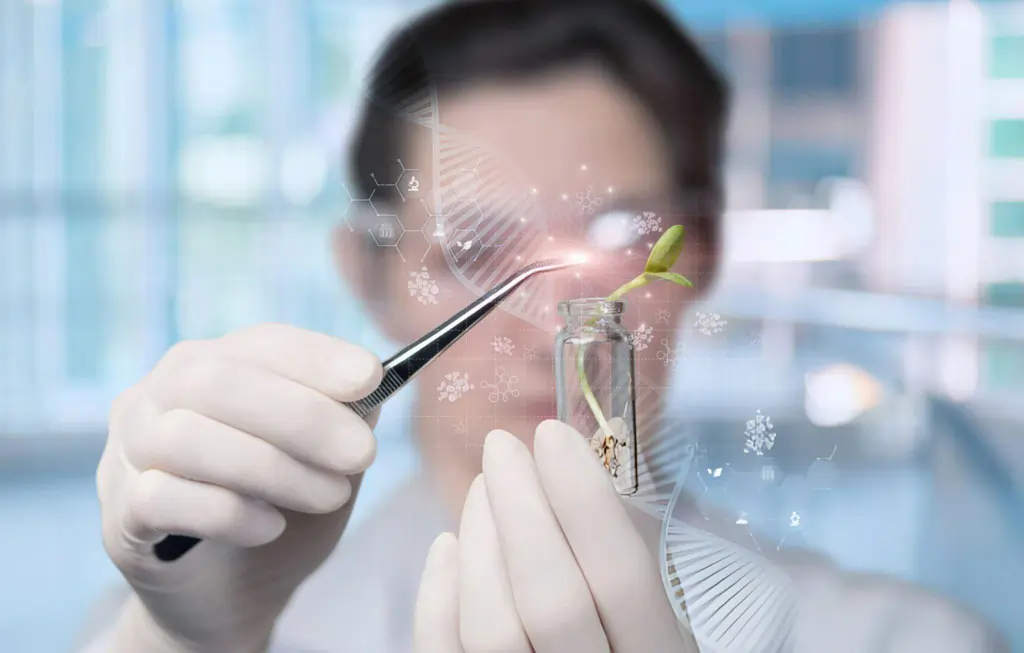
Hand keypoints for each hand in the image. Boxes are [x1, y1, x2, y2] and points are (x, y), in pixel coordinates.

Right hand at [96, 323, 381, 651]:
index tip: (370, 378)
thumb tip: (370, 389)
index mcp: (211, 365)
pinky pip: (159, 497)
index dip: (316, 357)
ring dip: (273, 468)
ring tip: (330, 496)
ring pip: (184, 437)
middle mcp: (157, 396)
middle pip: (214, 380)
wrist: (230, 595)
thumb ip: (342, 421)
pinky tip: (270, 526)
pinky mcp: (117, 515)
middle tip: (362, 453)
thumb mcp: (324, 462)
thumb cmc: (280, 508)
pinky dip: (227, 511)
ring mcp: (126, 453)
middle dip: (301, 415)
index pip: (260, 343)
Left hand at [413, 420, 695, 652]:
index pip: (623, 575)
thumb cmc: (622, 652)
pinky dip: (438, 596)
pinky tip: (447, 545)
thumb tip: (579, 455)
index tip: (552, 434)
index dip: (585, 499)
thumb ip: (620, 557)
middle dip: (521, 508)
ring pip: (493, 627)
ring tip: (479, 489)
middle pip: (553, 599)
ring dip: (481, 541)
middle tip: (501, 447)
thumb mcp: (649, 622)